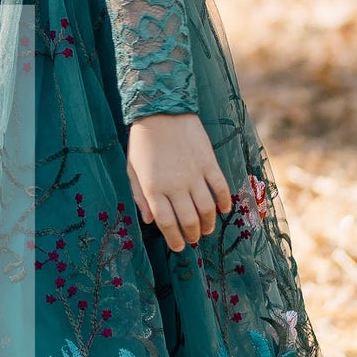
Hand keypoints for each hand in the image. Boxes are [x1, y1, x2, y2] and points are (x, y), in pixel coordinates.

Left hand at [126, 112, 231, 250]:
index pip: (166, 223)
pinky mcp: (208, 162)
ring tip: (207, 229)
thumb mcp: (132, 169)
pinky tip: (224, 209)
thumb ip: (140, 196)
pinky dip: (224, 202)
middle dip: (192, 235)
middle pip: (188, 220)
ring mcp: (193, 174)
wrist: (161, 109)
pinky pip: (220, 188)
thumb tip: (149, 221)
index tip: (178, 247)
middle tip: (194, 239)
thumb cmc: (142, 141)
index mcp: (153, 188)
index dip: (174, 238)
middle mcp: (174, 185)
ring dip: (209, 224)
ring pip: (207, 209)